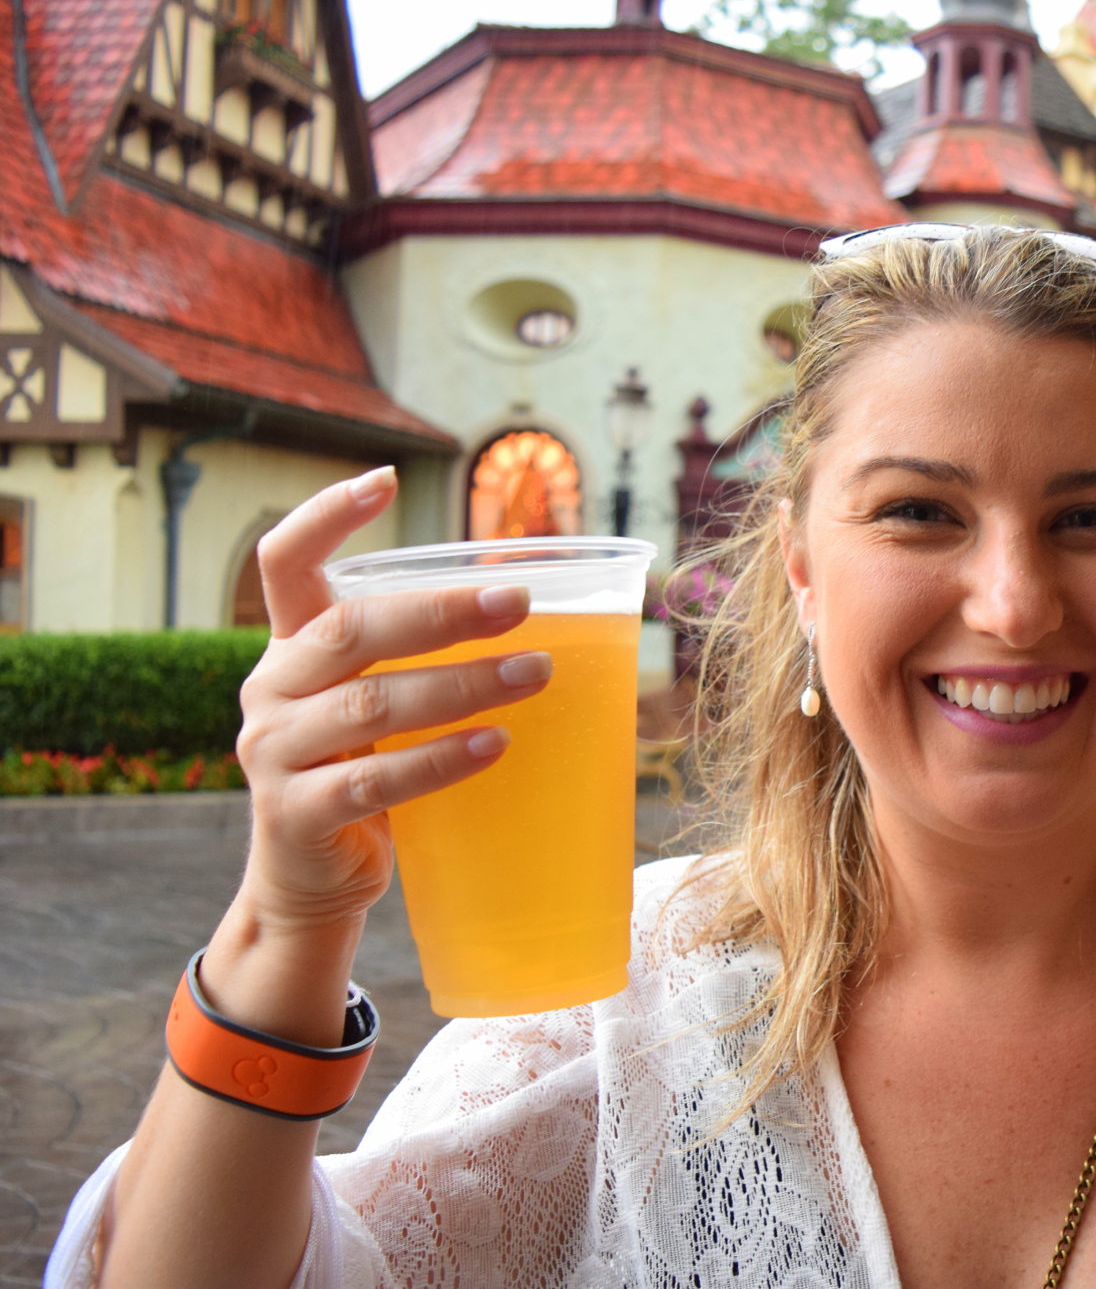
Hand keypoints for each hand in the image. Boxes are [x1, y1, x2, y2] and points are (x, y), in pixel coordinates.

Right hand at [232, 468, 550, 934]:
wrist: (314, 883)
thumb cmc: (368, 775)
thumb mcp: (379, 707)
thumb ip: (421, 662)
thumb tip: (557, 619)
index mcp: (291, 648)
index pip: (285, 563)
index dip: (325, 516)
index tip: (388, 479)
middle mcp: (272, 688)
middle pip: (350, 629)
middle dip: (441, 612)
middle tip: (518, 601)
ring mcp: (274, 752)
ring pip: (371, 704)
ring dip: (463, 685)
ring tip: (536, 672)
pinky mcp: (295, 814)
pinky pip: (374, 781)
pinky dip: (441, 761)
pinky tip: (496, 745)